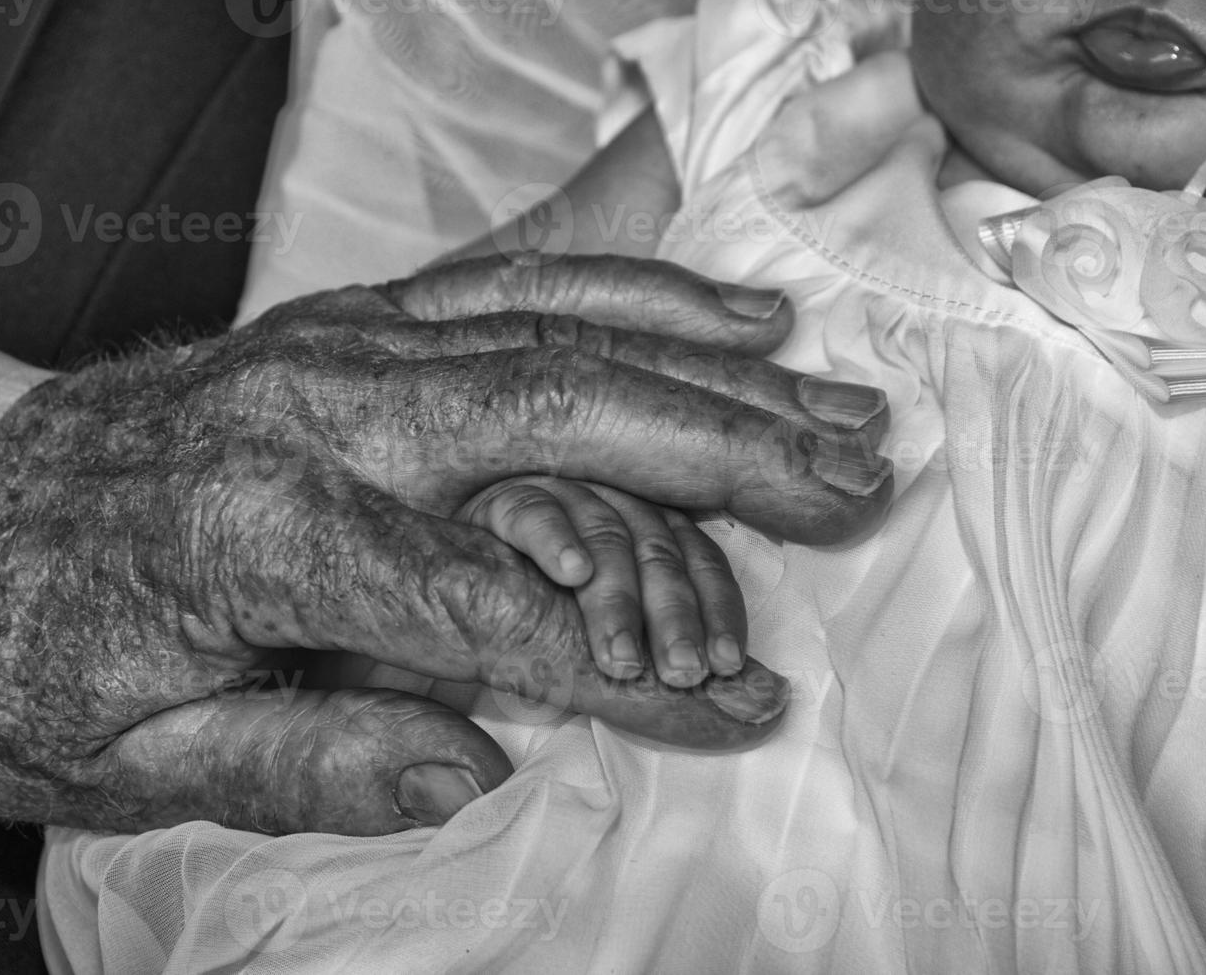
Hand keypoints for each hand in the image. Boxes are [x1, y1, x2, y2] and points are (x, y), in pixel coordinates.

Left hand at [0, 254, 891, 835]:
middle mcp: (317, 410)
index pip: (492, 606)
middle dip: (729, 458)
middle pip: (566, 420)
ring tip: (841, 406)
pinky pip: (523, 281)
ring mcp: (344, 342)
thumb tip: (474, 772)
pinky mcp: (359, 318)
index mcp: (260, 532)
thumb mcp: (136, 765)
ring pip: (568, 336)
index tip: (736, 710)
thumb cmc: (48, 653)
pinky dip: (640, 289)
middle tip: (859, 486)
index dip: (628, 670)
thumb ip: (308, 767)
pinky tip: (734, 312)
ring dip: (718, 372)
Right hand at [458, 476, 749, 688]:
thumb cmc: (531, 628)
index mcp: (647, 534)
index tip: (729, 666)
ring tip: (620, 659)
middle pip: (661, 550)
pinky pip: (534, 511)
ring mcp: (558, 498)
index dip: (720, 611)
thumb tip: (770, 707)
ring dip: (617, 600)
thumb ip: (674, 684)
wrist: (435, 591)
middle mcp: (612, 507)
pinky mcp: (499, 502)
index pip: (700, 560)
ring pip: (605, 533)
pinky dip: (556, 540)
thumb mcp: (607, 665)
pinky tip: (569, 574)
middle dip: (676, 617)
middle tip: (680, 675)